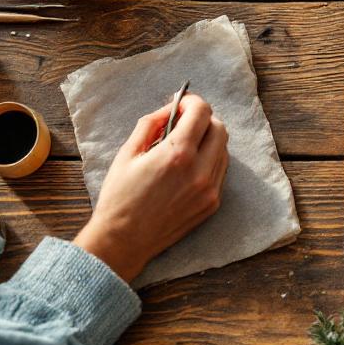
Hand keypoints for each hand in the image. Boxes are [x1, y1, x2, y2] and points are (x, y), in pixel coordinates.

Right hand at [73, 94, 229, 282]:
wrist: (123, 241)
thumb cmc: (120, 196)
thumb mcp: (127, 153)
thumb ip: (151, 123)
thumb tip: (170, 108)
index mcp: (177, 154)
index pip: (202, 112)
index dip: (192, 102)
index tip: (181, 105)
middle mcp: (200, 171)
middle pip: (219, 128)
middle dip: (203, 119)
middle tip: (183, 123)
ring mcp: (210, 189)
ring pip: (223, 150)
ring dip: (208, 140)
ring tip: (184, 146)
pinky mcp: (213, 204)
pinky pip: (220, 171)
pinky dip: (209, 161)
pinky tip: (188, 167)